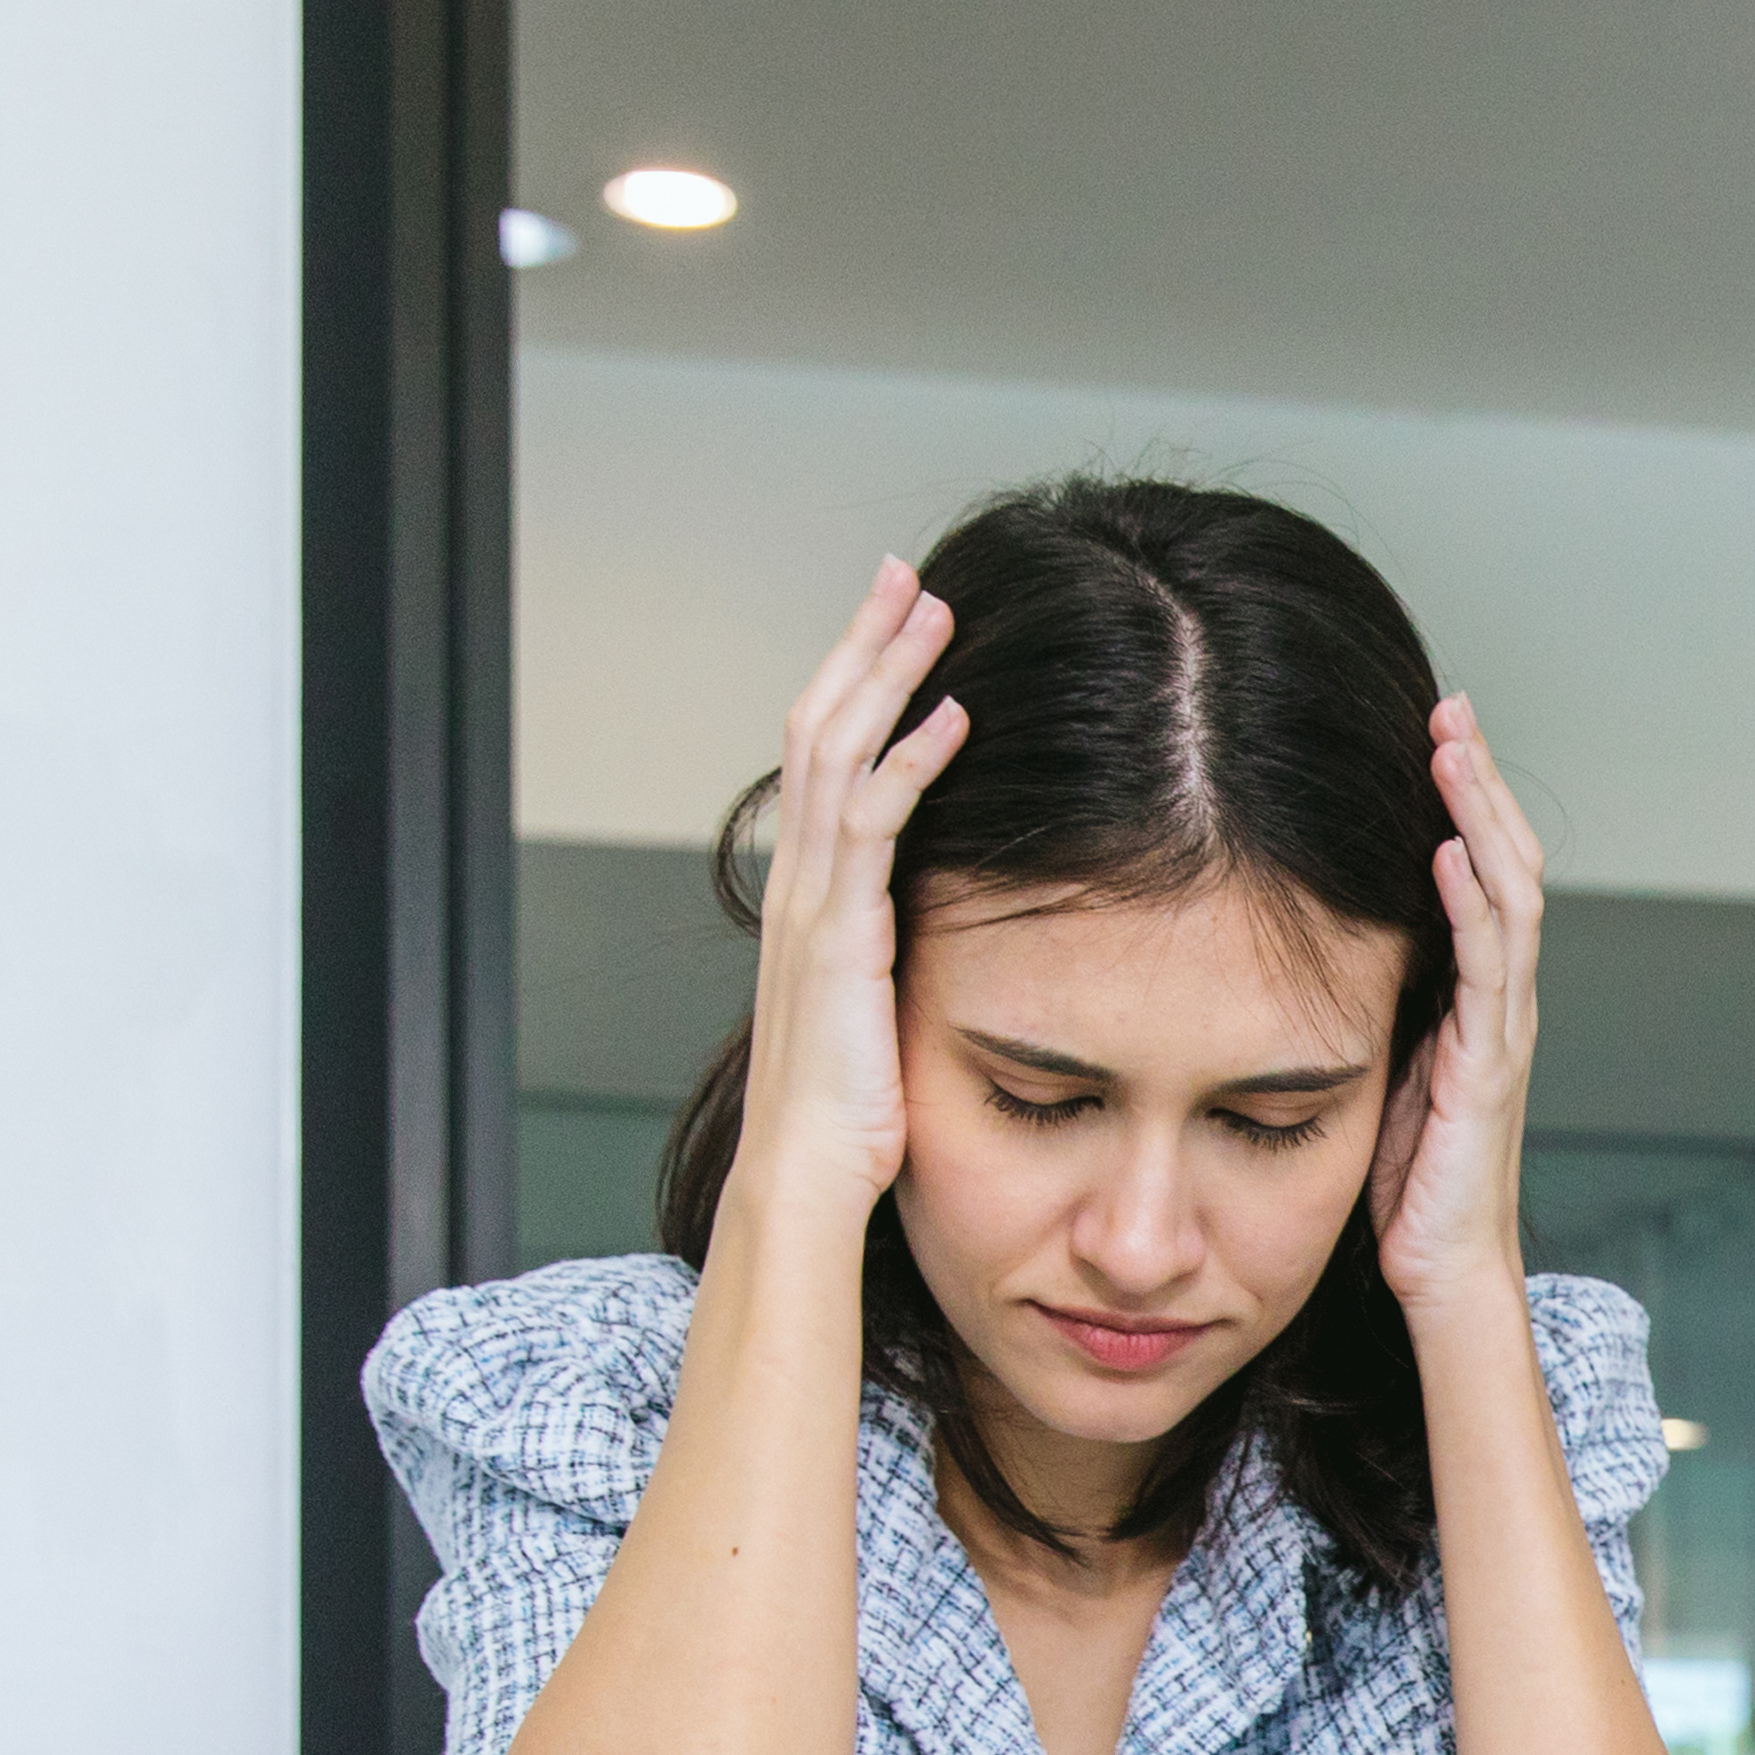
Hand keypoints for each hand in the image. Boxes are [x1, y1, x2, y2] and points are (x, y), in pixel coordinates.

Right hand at [726, 558, 970, 1232]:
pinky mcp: (842, 935)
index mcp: (809, 895)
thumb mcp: (875, 1008)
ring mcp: (813, 904)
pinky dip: (912, 762)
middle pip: (820, 728)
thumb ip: (892, 950)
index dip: (854, 684)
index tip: (894, 627)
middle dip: (864, 646)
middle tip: (906, 576)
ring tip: (931, 611)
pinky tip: (953, 718)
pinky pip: (874, 825)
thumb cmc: (849, 1114)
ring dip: (886, 675)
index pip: (823, 759)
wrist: (806, 1177)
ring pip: (839, 754)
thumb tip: (935, 925)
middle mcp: (800, 883)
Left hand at [1368, 694, 1543, 1322]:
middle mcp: (1502, 1003)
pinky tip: (1447, 851)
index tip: (1433, 733)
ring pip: (1508, 898)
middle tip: (1451, 707)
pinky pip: (1489, 969)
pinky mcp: (1488, 1069)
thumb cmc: (1408, 1188)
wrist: (1445, 1275)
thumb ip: (1373, 1004)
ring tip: (1453, 749)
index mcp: (1477, 999)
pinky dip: (1473, 903)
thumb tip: (1317, 942)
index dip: (1465, 801)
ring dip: (1480, 817)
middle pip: (1506, 864)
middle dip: (1479, 783)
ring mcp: (1502, 1032)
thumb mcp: (1379, 1070)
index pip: (1482, 875)